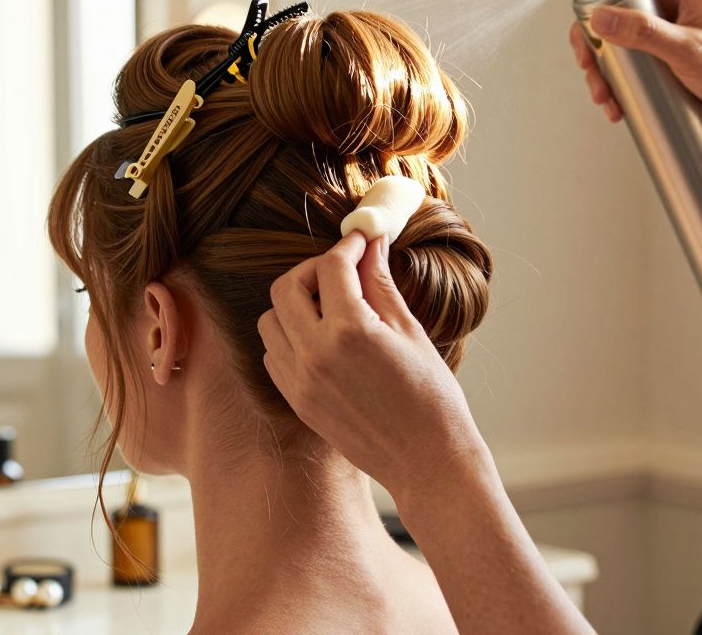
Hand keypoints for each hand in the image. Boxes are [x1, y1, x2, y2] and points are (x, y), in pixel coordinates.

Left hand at [257, 231, 485, 491]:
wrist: (427, 461)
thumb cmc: (431, 397)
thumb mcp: (409, 330)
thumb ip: (380, 283)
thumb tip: (371, 242)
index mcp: (349, 332)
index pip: (331, 267)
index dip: (348, 246)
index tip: (361, 240)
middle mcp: (314, 354)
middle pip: (286, 287)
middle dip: (312, 270)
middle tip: (342, 270)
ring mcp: (298, 381)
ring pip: (270, 320)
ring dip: (294, 304)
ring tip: (332, 308)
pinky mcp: (295, 401)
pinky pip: (272, 353)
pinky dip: (288, 336)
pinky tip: (321, 339)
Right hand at [568, 0, 701, 132]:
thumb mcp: (688, 50)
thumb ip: (643, 32)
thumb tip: (599, 17)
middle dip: (590, 29)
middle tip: (587, 57)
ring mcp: (664, 25)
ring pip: (613, 31)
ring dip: (599, 62)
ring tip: (603, 93)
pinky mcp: (661, 51)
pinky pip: (624, 56)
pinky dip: (612, 78)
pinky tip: (615, 102)